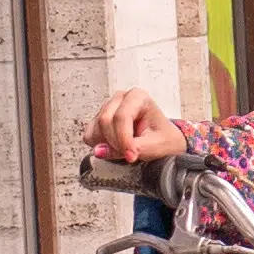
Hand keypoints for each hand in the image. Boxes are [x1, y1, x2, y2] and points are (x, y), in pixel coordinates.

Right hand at [81, 87, 205, 174]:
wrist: (163, 141)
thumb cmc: (163, 139)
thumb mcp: (155, 146)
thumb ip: (130, 148)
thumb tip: (99, 150)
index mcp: (138, 97)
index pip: (121, 117)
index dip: (124, 140)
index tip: (131, 156)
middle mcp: (120, 98)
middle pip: (105, 121)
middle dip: (115, 143)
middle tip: (130, 155)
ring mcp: (108, 108)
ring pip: (96, 129)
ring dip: (108, 145)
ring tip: (127, 149)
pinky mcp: (99, 120)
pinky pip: (90, 135)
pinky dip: (100, 146)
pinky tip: (116, 147)